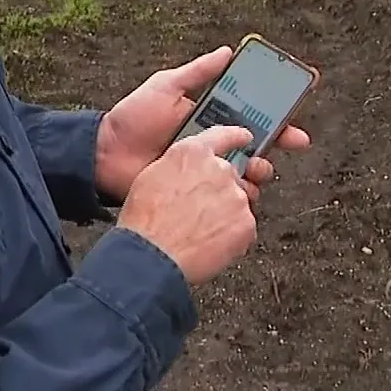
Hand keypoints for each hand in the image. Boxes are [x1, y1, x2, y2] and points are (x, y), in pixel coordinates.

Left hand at [94, 43, 311, 205]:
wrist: (106, 156)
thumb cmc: (133, 118)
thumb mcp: (165, 87)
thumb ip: (197, 72)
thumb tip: (227, 51)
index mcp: (210, 117)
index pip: (251, 116)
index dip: (276, 118)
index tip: (294, 119)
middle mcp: (214, 143)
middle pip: (257, 145)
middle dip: (278, 145)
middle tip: (290, 144)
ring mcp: (207, 169)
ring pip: (247, 172)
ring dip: (259, 170)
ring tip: (255, 170)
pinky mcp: (198, 191)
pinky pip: (227, 195)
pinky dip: (240, 195)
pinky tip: (239, 191)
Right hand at [116, 125, 258, 285]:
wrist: (152, 254)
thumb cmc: (145, 220)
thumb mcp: (152, 176)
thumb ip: (179, 166)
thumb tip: (187, 171)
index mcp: (193, 153)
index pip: (224, 136)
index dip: (236, 138)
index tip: (245, 138)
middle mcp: (218, 169)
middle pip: (231, 176)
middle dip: (220, 192)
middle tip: (200, 213)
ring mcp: (235, 195)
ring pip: (238, 203)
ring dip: (225, 215)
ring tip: (200, 232)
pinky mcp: (245, 222)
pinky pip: (245, 228)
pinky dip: (232, 237)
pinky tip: (210, 244)